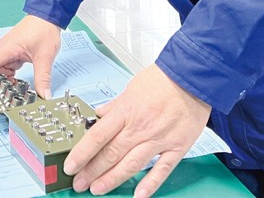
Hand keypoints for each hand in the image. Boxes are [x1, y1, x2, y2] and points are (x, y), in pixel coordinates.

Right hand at [0, 15, 61, 98]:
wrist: (48, 15)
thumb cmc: (44, 29)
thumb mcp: (45, 56)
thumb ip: (43, 78)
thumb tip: (43, 95)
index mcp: (7, 48)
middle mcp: (4, 49)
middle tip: (3, 98)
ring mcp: (8, 51)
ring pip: (0, 70)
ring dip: (4, 81)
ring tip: (13, 93)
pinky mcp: (13, 52)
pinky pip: (7, 67)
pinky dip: (10, 77)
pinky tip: (16, 84)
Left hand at [63, 64, 210, 197]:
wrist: (192, 77)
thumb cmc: (164, 79)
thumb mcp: (131, 87)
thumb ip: (115, 106)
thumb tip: (98, 115)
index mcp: (127, 111)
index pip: (98, 136)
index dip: (82, 153)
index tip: (71, 165)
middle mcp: (140, 127)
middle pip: (111, 153)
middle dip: (92, 171)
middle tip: (79, 182)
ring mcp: (159, 139)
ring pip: (131, 164)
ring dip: (112, 179)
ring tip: (97, 189)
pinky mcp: (176, 147)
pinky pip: (162, 169)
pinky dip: (150, 184)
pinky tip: (138, 195)